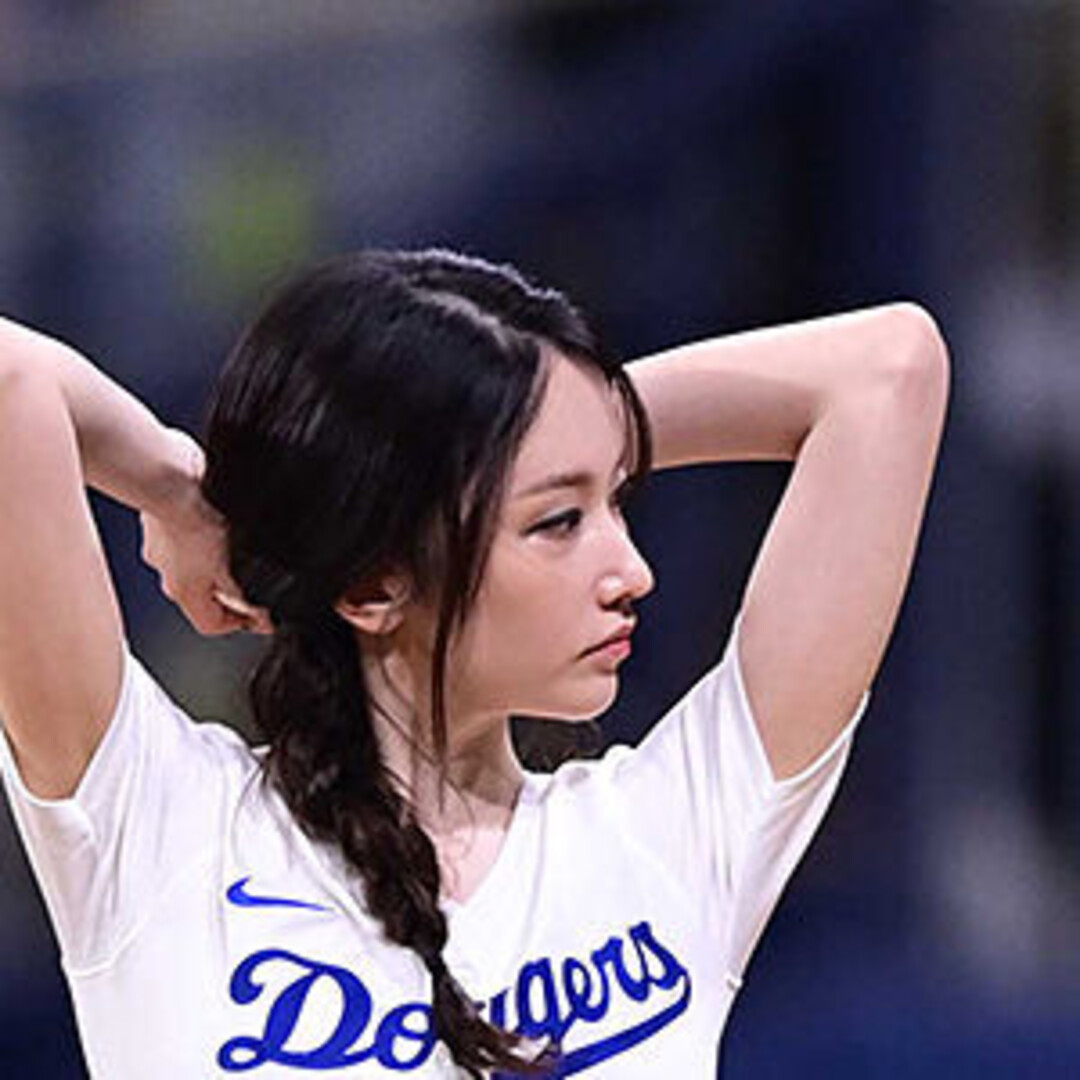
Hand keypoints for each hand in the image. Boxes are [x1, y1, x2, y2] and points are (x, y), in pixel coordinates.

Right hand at [140, 430, 271, 636]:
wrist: (173, 475)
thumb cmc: (199, 517)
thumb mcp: (235, 567)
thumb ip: (247, 594)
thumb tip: (259, 614)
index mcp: (183, 591)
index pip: (211, 625)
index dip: (239, 623)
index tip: (258, 613)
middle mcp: (166, 572)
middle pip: (202, 593)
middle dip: (229, 587)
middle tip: (253, 575)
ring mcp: (161, 544)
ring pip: (193, 561)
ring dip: (216, 556)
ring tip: (239, 540)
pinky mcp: (161, 517)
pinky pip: (185, 532)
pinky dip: (203, 530)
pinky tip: (220, 516)